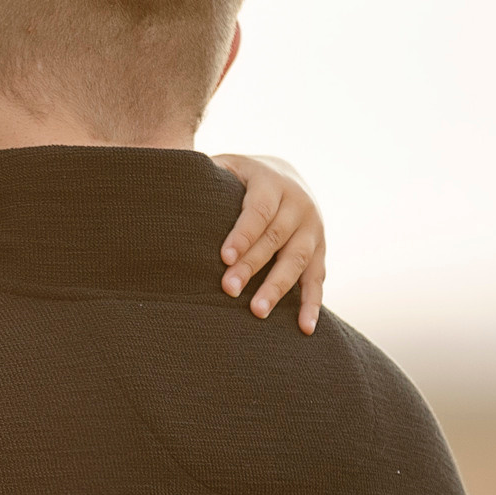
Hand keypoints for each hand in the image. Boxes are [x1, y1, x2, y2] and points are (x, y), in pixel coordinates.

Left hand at [211, 154, 326, 332]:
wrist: (286, 175)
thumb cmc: (241, 177)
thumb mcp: (227, 166)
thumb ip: (208, 175)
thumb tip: (175, 182)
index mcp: (272, 182)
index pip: (258, 210)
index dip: (243, 234)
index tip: (224, 257)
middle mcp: (298, 204)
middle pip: (276, 238)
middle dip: (252, 265)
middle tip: (229, 289)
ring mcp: (313, 228)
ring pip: (297, 260)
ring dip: (277, 287)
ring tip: (258, 311)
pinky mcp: (320, 250)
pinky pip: (318, 279)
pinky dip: (312, 304)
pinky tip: (304, 328)